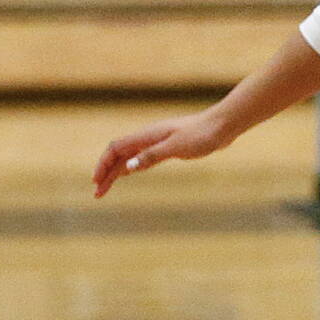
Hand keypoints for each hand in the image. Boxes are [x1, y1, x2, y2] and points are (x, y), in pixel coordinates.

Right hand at [92, 111, 230, 196]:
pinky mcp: (168, 146)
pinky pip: (143, 157)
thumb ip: (152, 156)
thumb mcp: (176, 147)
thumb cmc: (202, 134)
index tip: (96, 182)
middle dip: (106, 173)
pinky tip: (128, 173)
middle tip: (98, 193)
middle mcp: (149, 137)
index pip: (116, 149)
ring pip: (130, 157)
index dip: (103, 165)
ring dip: (117, 171)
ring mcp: (158, 142)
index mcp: (147, 136)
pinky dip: (132, 166)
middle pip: (119, 155)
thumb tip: (128, 167)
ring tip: (106, 187)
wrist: (223, 126)